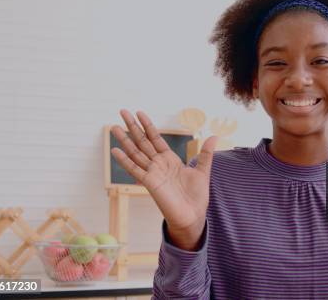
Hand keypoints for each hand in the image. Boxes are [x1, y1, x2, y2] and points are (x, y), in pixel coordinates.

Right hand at [110, 110, 216, 249]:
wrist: (193, 215)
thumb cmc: (196, 196)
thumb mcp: (203, 171)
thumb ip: (206, 153)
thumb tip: (214, 136)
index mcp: (170, 160)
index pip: (155, 138)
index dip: (148, 126)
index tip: (139, 112)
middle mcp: (158, 164)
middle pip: (142, 141)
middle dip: (133, 126)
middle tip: (122, 111)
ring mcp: (152, 173)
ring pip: (135, 153)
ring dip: (124, 140)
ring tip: (113, 127)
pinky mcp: (150, 183)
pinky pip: (134, 169)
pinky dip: (124, 161)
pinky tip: (115, 151)